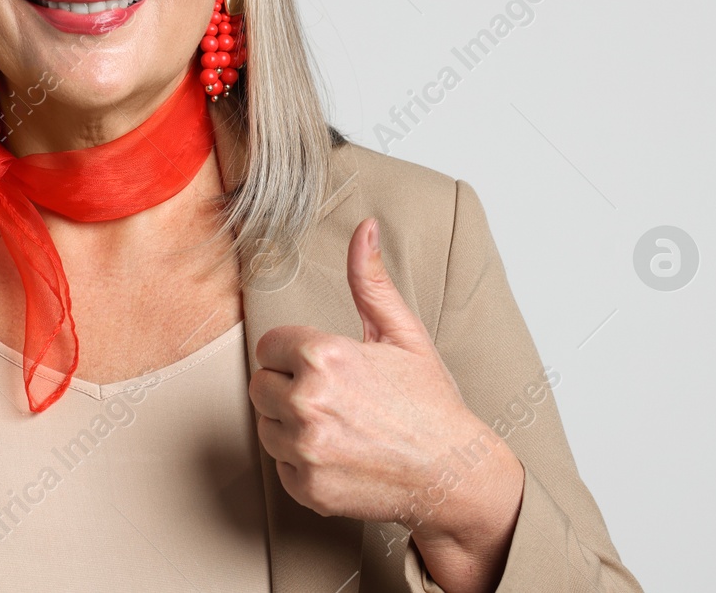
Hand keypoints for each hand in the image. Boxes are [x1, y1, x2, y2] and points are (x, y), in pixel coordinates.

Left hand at [248, 219, 522, 587]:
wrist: (455, 474)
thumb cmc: (430, 404)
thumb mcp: (403, 334)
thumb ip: (370, 281)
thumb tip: (364, 228)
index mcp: (324, 356)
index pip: (268, 346)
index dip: (296, 355)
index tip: (326, 367)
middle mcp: (308, 401)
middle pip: (260, 385)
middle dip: (289, 387)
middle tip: (334, 398)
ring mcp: (305, 447)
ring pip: (266, 425)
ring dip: (291, 425)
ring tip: (339, 426)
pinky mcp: (307, 487)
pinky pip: (280, 464)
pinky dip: (303, 462)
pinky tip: (340, 454)